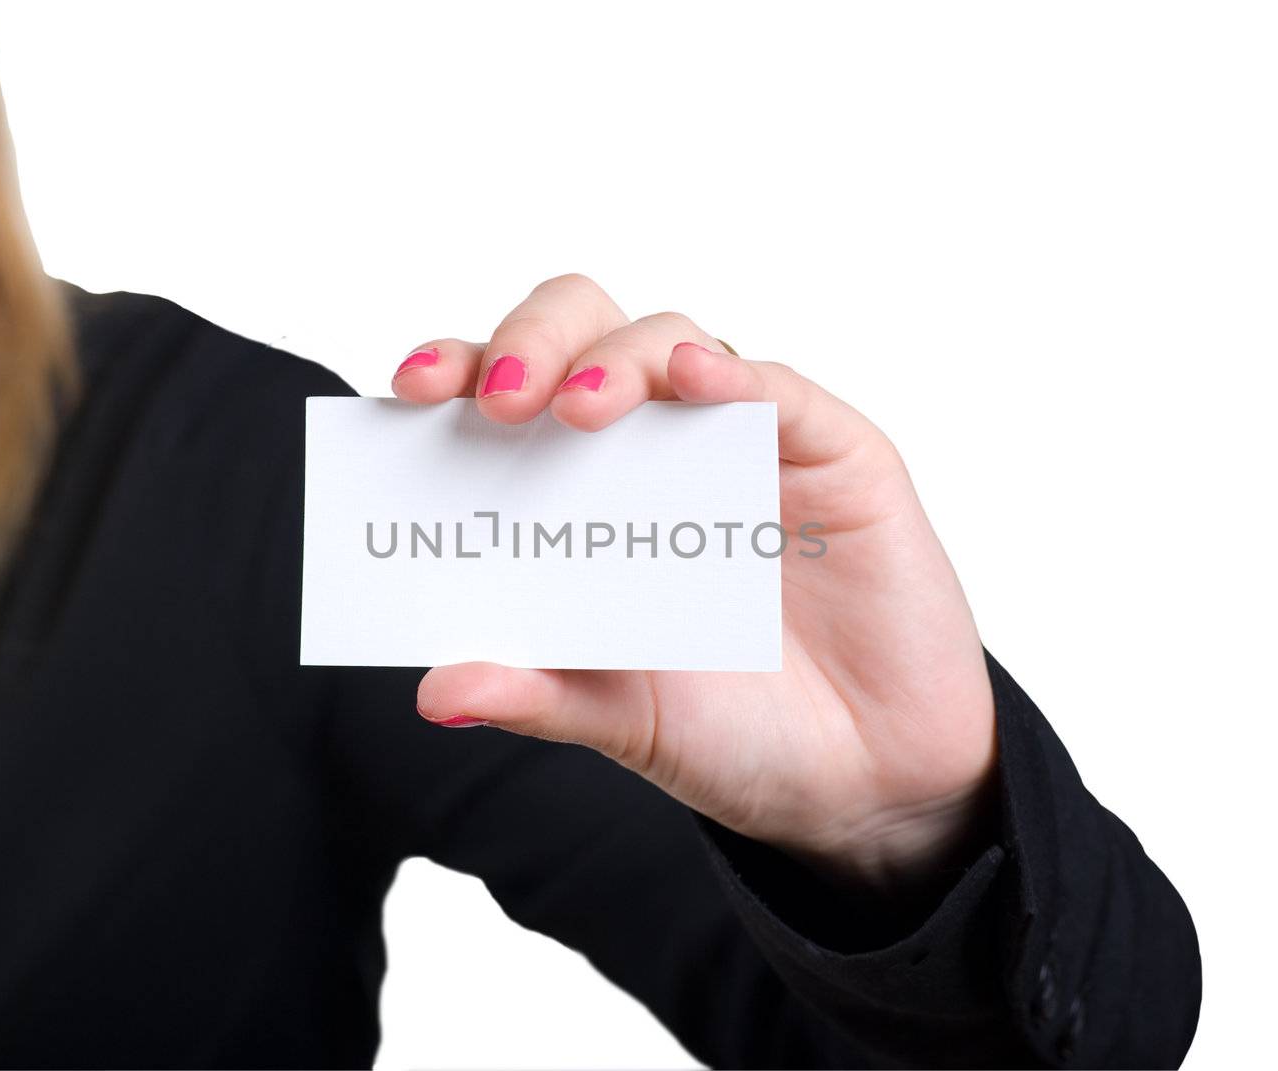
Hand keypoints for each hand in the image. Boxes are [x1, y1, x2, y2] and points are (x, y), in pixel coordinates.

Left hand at [394, 274, 995, 889]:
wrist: (868, 787)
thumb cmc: (738, 735)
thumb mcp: (624, 721)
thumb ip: (537, 696)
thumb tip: (434, 691)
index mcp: (588, 495)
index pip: (512, 397)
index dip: (461, 372)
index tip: (409, 393)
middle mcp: (659, 450)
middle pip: (585, 333)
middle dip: (531, 341)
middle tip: (501, 400)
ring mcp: (746, 445)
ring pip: (672, 342)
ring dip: (616, 360)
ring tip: (576, 409)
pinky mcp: (837, 456)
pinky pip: (783, 394)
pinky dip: (735, 380)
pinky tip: (695, 382)